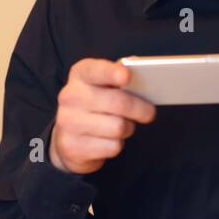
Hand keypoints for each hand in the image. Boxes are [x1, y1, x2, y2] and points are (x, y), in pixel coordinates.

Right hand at [49, 58, 156, 174]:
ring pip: (118, 127)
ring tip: (123, 125)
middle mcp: (70, 96)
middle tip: (149, 112)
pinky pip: (112, 147)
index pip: (96, 70)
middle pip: (118, 102)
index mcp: (80, 75)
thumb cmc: (95, 105)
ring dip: (128, 128)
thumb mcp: (103, 85)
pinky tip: (108, 140)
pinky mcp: (73, 146)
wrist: (69, 137)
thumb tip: (141, 72)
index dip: (112, 73)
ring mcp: (68, 122)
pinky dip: (116, 145)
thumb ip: (120, 76)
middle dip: (141, 109)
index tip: (127, 76)